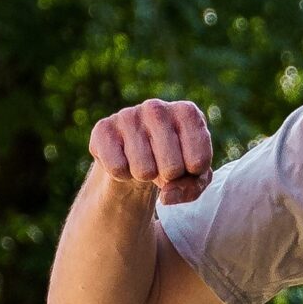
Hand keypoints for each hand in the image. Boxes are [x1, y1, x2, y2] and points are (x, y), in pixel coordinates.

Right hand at [91, 98, 212, 207]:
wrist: (135, 153)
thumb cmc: (173, 161)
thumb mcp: (194, 176)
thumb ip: (192, 188)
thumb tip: (167, 195)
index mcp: (187, 112)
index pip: (198, 162)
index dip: (191, 173)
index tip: (186, 162)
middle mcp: (157, 108)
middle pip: (171, 168)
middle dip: (167, 177)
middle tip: (161, 164)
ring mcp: (128, 115)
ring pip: (144, 171)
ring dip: (144, 176)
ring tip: (144, 161)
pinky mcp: (104, 129)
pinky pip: (117, 169)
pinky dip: (122, 174)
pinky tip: (124, 160)